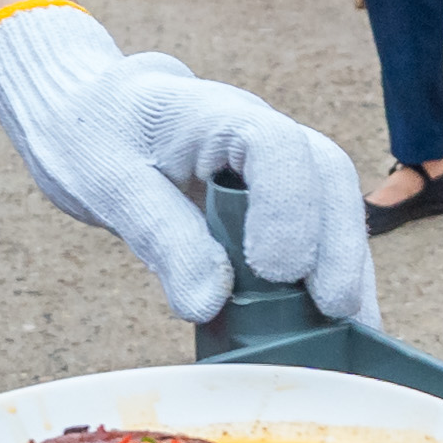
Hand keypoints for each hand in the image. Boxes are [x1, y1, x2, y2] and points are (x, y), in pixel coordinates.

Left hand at [0, 4, 381, 330]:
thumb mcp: (108, 186)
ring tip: (355, 331)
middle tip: (333, 308)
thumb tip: (211, 302)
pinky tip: (345, 328)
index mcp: (211, 113)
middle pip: (326, 171)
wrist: (87, 112)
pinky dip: (335, 274)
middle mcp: (258, 130)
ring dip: (348, 264)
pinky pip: (319, 228)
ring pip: (335, 201)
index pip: (275, 144)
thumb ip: (162, 236)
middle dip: (336, 241)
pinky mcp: (276, 196)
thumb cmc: (93, 139)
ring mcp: (275, 161)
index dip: (288, 206)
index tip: (276, 271)